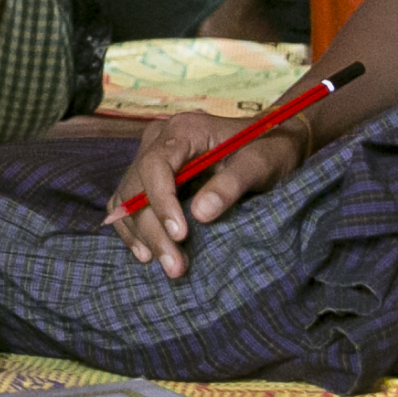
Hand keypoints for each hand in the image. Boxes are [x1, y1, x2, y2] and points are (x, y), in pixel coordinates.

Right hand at [105, 112, 304, 279]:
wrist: (271, 144)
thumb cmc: (269, 150)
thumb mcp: (260, 164)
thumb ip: (231, 184)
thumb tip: (200, 214)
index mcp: (183, 130)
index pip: (155, 165)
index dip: (162, 202)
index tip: (180, 235)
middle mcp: (158, 141)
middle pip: (137, 187)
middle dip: (154, 230)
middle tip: (175, 266)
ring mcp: (149, 159)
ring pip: (127, 200)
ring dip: (142, 236)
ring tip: (168, 266)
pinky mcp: (149, 179)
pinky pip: (126, 205)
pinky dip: (132, 230)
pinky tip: (147, 254)